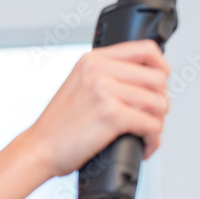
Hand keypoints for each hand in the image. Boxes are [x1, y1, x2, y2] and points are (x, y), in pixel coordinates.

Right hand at [24, 39, 170, 177]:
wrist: (38, 148)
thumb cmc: (57, 126)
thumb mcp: (78, 86)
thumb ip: (104, 77)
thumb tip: (142, 83)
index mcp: (93, 60)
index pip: (146, 50)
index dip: (161, 67)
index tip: (160, 84)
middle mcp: (99, 71)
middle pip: (157, 79)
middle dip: (160, 102)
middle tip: (150, 117)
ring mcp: (105, 91)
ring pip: (158, 103)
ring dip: (158, 124)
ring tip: (145, 134)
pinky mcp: (111, 115)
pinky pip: (151, 125)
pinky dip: (153, 140)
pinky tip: (144, 146)